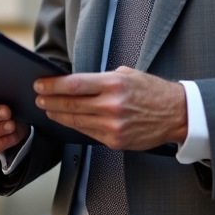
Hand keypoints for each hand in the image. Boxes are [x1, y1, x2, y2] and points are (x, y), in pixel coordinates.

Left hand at [34, 67, 187, 150]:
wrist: (176, 113)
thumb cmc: (152, 91)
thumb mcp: (128, 74)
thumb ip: (102, 79)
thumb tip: (77, 82)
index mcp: (114, 84)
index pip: (74, 84)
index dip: (52, 85)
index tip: (40, 84)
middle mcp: (112, 105)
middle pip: (71, 103)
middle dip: (50, 100)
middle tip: (38, 97)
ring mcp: (113, 125)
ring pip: (76, 120)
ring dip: (58, 115)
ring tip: (48, 109)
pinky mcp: (116, 141)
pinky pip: (88, 133)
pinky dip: (75, 126)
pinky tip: (67, 120)